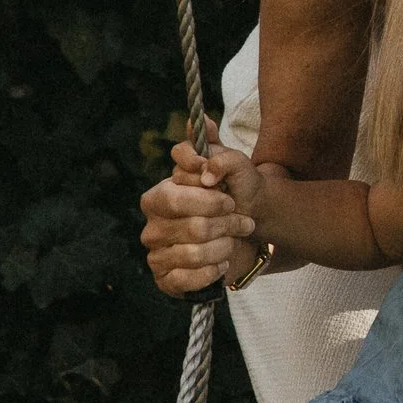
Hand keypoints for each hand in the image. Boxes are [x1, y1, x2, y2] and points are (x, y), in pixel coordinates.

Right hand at [139, 130, 260, 294]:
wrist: (250, 234)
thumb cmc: (235, 196)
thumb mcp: (234, 167)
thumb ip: (216, 147)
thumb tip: (201, 122)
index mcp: (159, 195)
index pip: (175, 191)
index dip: (208, 195)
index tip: (226, 192)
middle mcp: (152, 225)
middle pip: (191, 225)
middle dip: (226, 222)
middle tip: (243, 220)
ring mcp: (156, 253)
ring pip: (193, 251)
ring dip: (224, 245)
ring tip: (233, 240)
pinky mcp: (166, 280)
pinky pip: (185, 279)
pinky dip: (211, 271)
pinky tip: (221, 263)